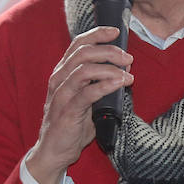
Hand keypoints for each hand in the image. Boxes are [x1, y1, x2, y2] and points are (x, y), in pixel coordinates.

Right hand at [26, 26, 133, 183]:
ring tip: (127, 73)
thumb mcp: (86, 99)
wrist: (54, 151)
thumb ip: (98, 85)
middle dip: (109, 51)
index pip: (78, 44)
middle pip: (83, 53)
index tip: (116, 31)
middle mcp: (59, 79)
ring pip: (84, 69)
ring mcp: (61, 95)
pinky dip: (106, 85)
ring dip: (110, 68)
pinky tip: (119, 83)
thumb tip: (122, 73)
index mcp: (62, 73)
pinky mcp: (67, 111)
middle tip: (128, 58)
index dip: (97, 34)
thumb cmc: (71, 125)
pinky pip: (87, 93)